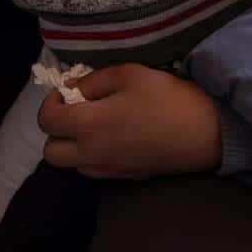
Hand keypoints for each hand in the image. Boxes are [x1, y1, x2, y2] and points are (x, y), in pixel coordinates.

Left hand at [37, 64, 222, 179]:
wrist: (204, 133)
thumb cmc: (166, 98)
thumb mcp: (128, 74)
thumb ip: (93, 82)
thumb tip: (72, 90)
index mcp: (87, 125)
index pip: (46, 121)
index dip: (50, 102)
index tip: (67, 92)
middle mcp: (91, 153)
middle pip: (51, 152)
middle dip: (56, 130)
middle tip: (76, 111)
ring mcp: (108, 170)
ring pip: (72, 164)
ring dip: (74, 145)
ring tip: (97, 124)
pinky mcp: (125, 178)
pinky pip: (95, 169)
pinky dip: (94, 155)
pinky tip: (116, 137)